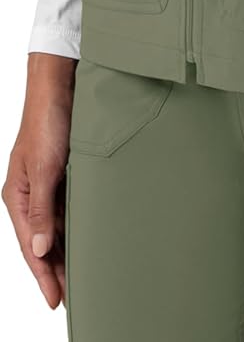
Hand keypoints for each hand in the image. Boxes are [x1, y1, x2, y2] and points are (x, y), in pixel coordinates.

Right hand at [2, 52, 75, 309]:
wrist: (60, 84)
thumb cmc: (47, 120)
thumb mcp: (45, 167)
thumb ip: (43, 209)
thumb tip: (42, 249)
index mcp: (18, 196)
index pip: (31, 246)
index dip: (44, 274)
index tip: (56, 299)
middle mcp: (30, 194)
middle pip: (43, 241)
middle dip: (55, 269)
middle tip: (73, 295)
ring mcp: (46, 184)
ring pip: (56, 227)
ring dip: (66, 249)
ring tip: (81, 275)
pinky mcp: (62, 172)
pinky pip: (66, 208)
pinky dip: (74, 226)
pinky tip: (85, 238)